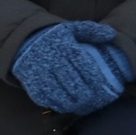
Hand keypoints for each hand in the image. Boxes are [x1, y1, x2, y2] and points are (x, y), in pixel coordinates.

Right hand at [11, 19, 132, 114]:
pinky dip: (58, 105)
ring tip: (82, 106)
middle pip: (74, 85)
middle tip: (94, 100)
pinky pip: (46, 100)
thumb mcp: (71, 29)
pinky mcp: (31, 84)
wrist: (23, 41)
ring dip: (74, 104)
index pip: (84, 66)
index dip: (95, 80)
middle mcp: (52, 60)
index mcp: (64, 46)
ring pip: (61, 96)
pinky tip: (66, 106)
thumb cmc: (54, 37)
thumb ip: (91, 31)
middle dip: (87, 96)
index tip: (103, 87)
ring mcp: (40, 73)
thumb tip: (112, 34)